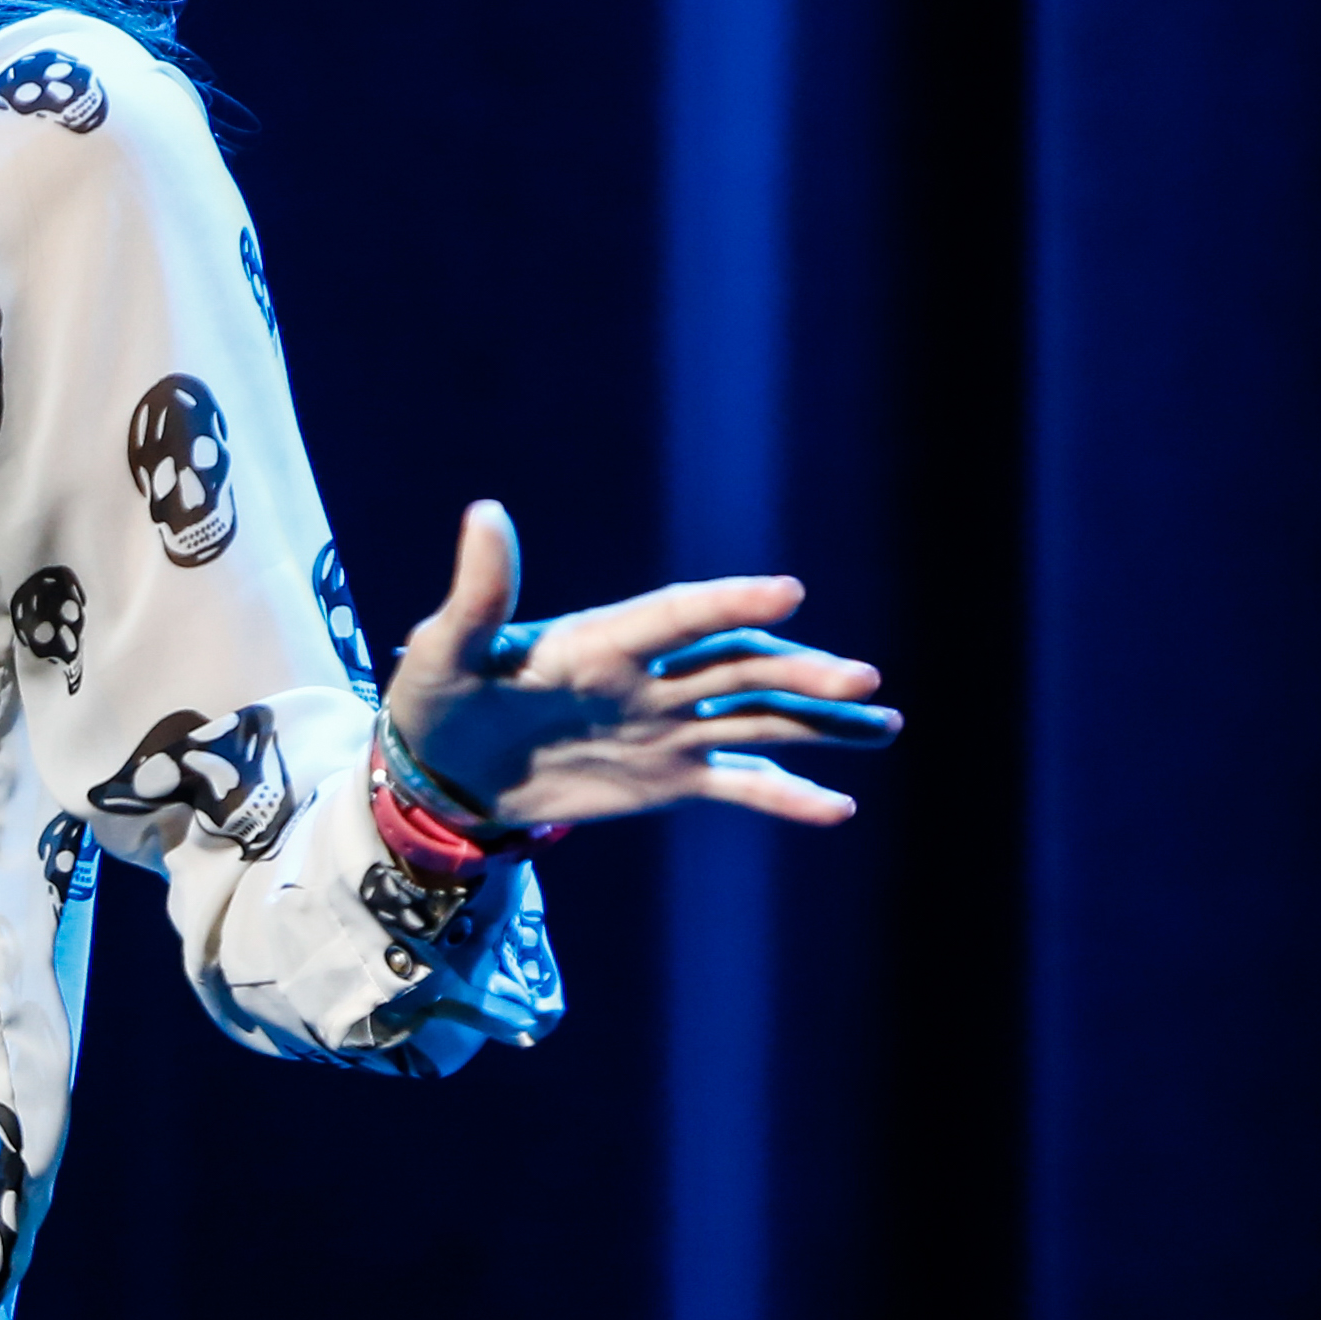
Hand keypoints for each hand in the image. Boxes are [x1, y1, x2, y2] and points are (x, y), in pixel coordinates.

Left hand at [382, 499, 900, 828]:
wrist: (442, 770)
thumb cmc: (437, 696)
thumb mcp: (444, 649)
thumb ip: (478, 594)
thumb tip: (485, 514)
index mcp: (602, 641)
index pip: (677, 616)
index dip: (729, 603)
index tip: (788, 593)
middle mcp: (649, 679)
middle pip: (737, 668)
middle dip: (798, 673)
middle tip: (860, 679)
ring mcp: (666, 727)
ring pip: (756, 718)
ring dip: (817, 721)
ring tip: (883, 723)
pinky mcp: (669, 777)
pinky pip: (739, 783)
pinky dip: (785, 795)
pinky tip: (839, 806)